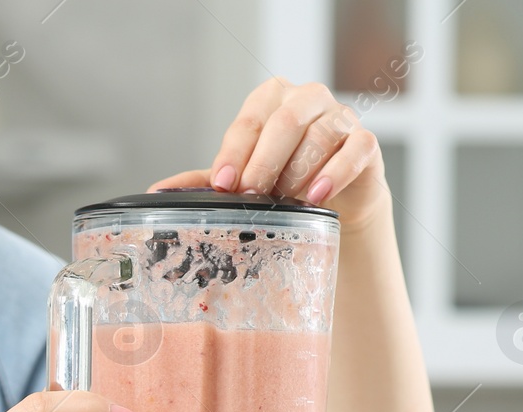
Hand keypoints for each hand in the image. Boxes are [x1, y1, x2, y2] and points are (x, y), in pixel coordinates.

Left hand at [150, 78, 389, 232]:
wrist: (333, 198)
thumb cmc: (282, 179)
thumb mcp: (241, 178)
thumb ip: (203, 180)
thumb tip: (157, 190)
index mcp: (271, 99)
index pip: (250, 119)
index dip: (234, 151)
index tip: (222, 182)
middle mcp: (306, 99)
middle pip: (285, 122)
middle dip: (263, 162)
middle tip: (250, 195)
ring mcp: (340, 117)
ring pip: (319, 135)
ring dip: (297, 173)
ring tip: (285, 201)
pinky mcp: (366, 142)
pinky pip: (354, 150)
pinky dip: (335, 173)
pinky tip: (317, 195)